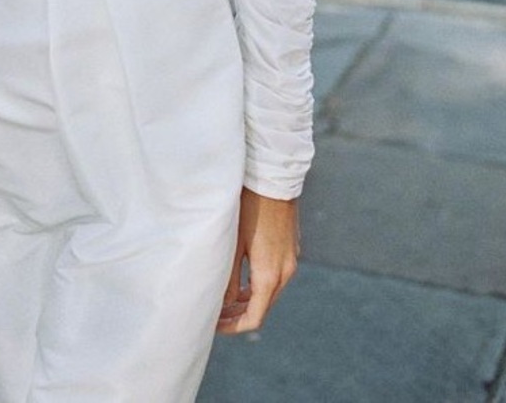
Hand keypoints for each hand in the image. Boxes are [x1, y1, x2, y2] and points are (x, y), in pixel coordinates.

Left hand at [217, 188, 299, 334]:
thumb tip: (224, 304)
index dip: (233, 327)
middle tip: (214, 314)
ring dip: (248, 301)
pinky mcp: (291, 250)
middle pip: (263, 308)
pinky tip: (241, 281)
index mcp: (270, 274)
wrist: (273, 179)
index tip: (214, 325)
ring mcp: (291, 260)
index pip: (254, 317)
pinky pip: (275, 278)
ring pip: (269, 293)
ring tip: (224, 301)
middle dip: (239, 315)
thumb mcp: (233, 243)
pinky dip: (258, 287)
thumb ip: (229, 277)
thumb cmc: (249, 208)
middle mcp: (285, 272)